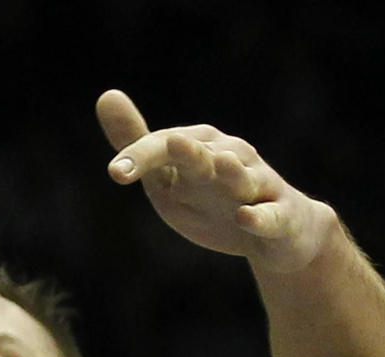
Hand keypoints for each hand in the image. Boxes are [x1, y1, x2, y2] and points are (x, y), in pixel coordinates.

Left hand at [97, 90, 333, 273]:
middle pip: (204, 156)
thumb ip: (137, 146)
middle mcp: (230, 158)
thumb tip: (105, 96)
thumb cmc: (213, 200)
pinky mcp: (279, 216)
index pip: (164, 147)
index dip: (141, 157)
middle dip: (190, 153)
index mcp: (200, 148)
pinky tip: (246, 218)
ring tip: (222, 166)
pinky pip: (270, 216)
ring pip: (243, 178)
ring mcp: (257, 186)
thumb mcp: (168, 177)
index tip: (115, 172)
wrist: (278, 232)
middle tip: (175, 145)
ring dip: (233, 173)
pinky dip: (259, 217)